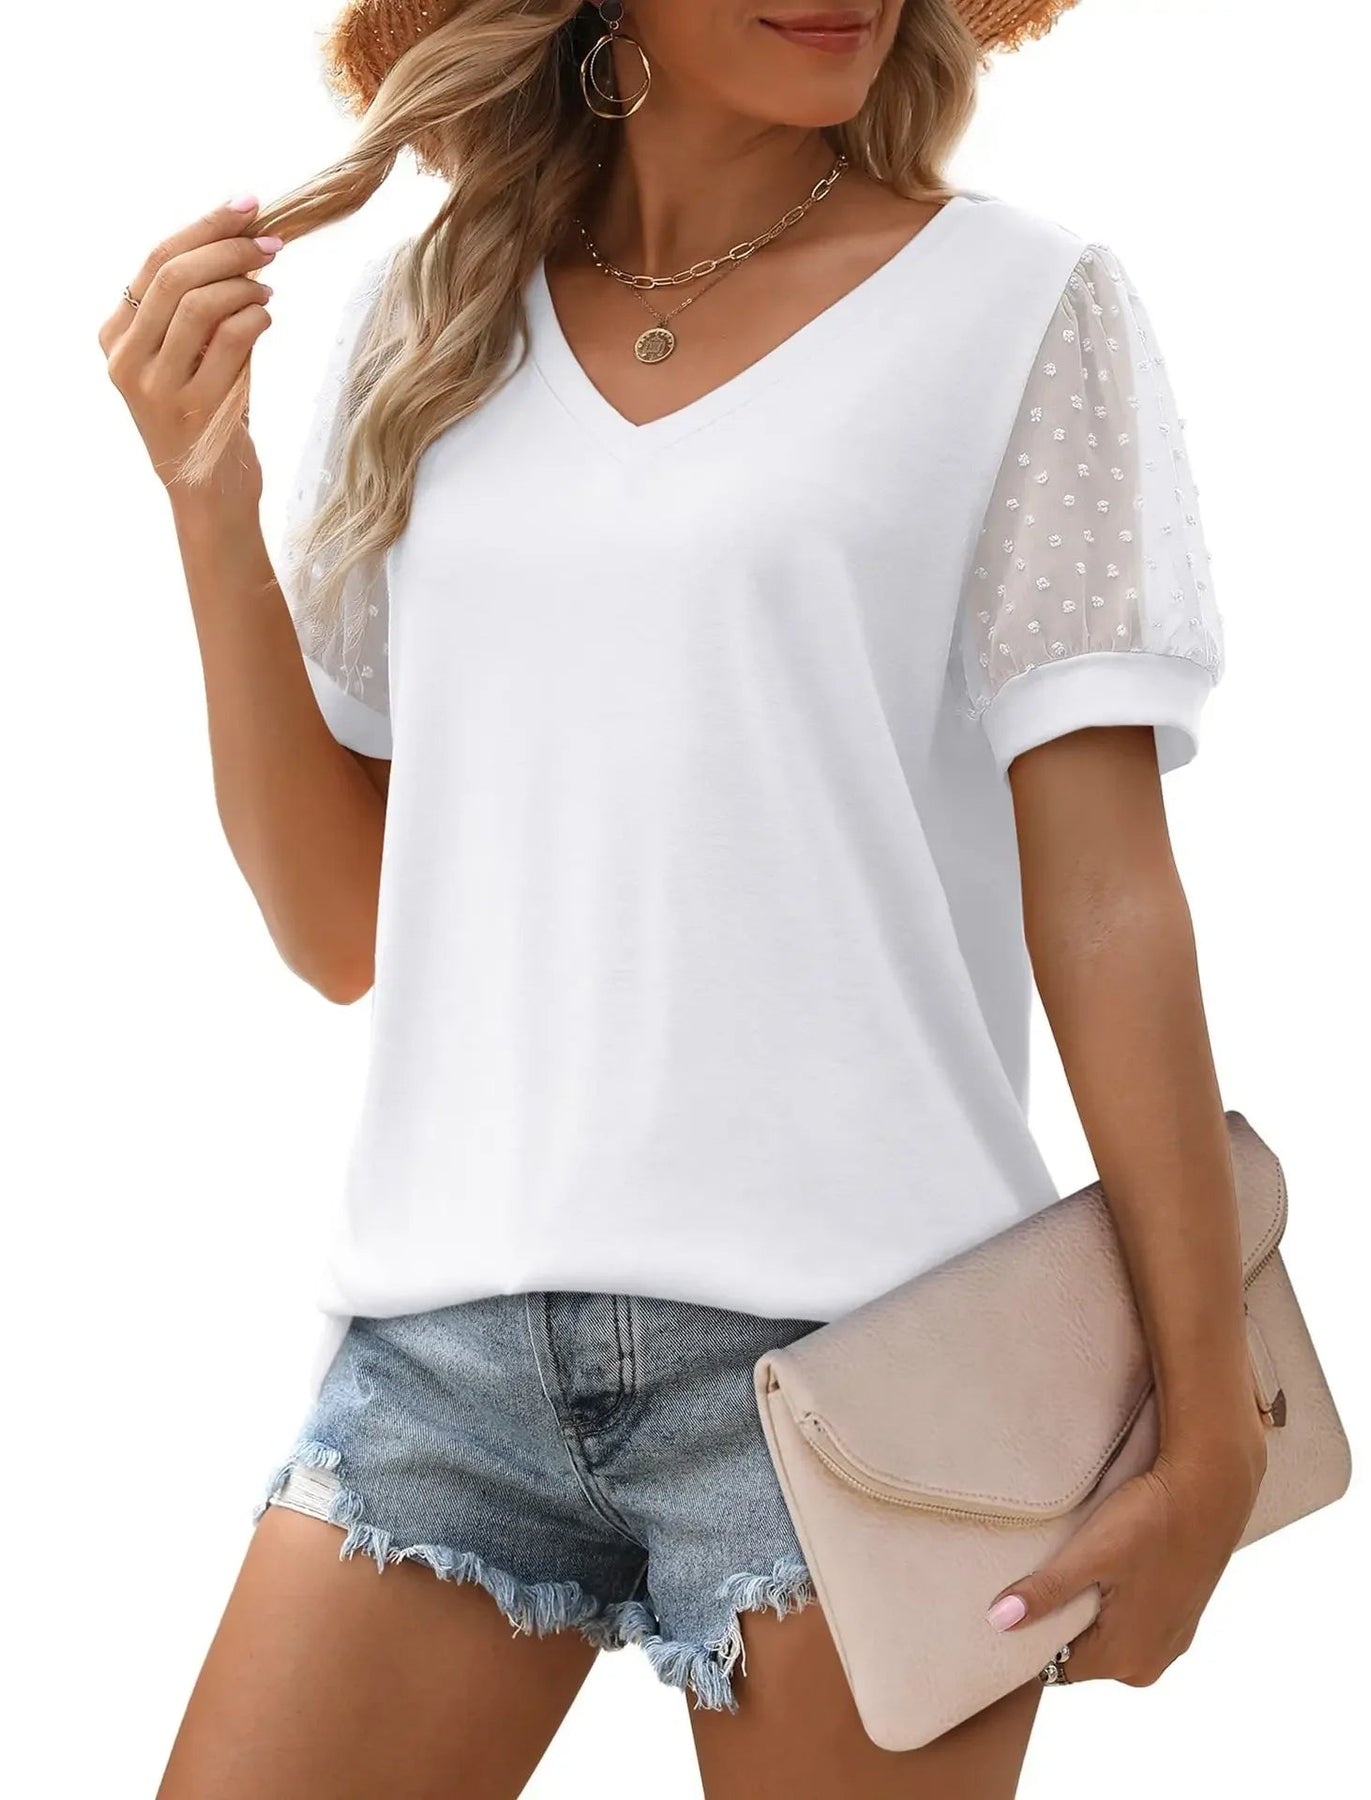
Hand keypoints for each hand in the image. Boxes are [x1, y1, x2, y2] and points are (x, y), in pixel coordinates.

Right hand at [98, 197, 279, 502]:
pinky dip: (255, 317)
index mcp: (116, 336)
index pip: (156, 260)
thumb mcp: (193, 355)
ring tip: (268, 286)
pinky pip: (229, 340)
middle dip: (228, 247)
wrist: (209, 495)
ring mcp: (156, 386)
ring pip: (198, 303)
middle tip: (271, 241)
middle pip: (174, 274)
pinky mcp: (193, 409)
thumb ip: (200, 306)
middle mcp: (126, 359)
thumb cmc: (208, 416)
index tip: (247, 205)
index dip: (205, 226)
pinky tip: (266, 315)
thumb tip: (242, 237)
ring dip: (244, 283)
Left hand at [985, 1415, 1267, 1686]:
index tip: (1024, 1595)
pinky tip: (1115, 1565)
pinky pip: (1131, 1623)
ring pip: (1107, 1636)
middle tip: (1055, 1571)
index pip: (1054, 1664)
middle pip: (1082, 1652)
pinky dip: (1116, 1601)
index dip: (1033, 1633)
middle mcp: (1150, 1663)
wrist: (1210, 1491)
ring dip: (1090, 1608)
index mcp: (1124, 1659)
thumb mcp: (1089, 1553)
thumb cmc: (1150, 1520)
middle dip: (1063, 1620)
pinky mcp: (1180, 1620)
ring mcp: (1170, 1643)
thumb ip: (1045, 1591)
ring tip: (1086, 1564)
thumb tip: (998, 1622)